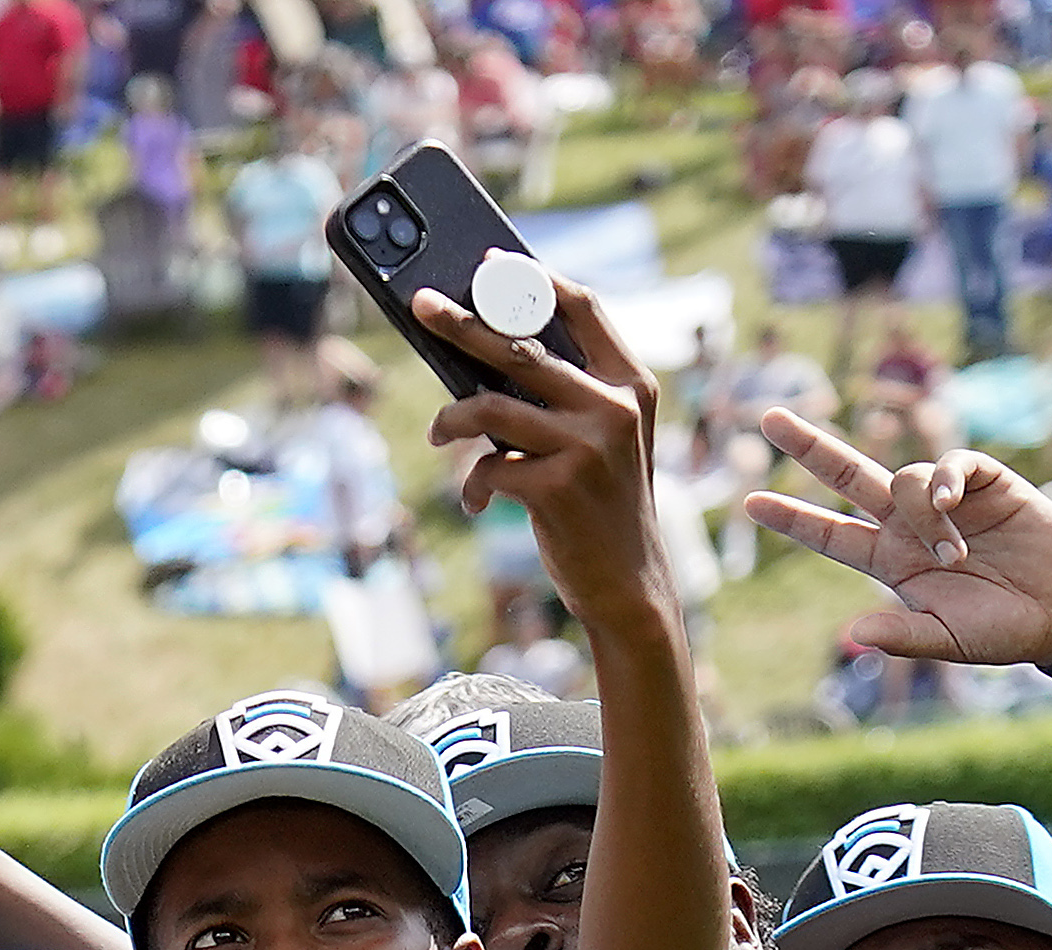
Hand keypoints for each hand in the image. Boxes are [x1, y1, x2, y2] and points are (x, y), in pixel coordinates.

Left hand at [412, 274, 677, 627]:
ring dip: (450, 419)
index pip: (584, 308)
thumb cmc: (602, 505)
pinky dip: (475, 486)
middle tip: (420, 304)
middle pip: (521, 346)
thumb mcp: (602, 440)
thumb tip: (485, 355)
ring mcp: (587, 447)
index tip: (491, 263)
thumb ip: (567, 396)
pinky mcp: (557, 488)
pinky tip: (480, 503)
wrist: (629, 584)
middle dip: (461, 323)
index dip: (533, 280)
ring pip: (490, 407)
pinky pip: (489, 469)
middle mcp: (613, 407)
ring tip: (436, 434)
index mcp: (630, 385)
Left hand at [740, 412, 1051, 666]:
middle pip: (848, 476)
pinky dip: (946, 478)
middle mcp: (908, 524)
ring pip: (904, 477)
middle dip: (809, 448)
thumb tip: (853, 635)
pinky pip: (952, 463)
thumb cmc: (1001, 630)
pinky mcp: (986, 481)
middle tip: (768, 419)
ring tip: (956, 554)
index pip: (829, 534)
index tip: (750, 503)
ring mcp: (945, 500)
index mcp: (889, 561)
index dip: (792, 518)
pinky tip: (952, 502)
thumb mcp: (948, 641)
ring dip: (923, 513)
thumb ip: (903, 636)